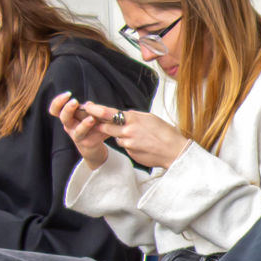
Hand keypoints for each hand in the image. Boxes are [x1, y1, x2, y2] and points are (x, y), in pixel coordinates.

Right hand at [51, 92, 112, 167]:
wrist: (96, 147)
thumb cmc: (92, 127)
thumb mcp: (92, 116)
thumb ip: (91, 109)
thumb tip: (88, 104)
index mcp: (68, 117)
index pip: (56, 109)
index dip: (57, 101)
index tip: (67, 94)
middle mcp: (69, 125)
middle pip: (61, 115)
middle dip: (66, 107)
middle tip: (74, 101)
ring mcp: (75, 133)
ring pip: (70, 125)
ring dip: (78, 118)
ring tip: (88, 114)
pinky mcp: (83, 140)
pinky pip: (82, 133)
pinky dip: (87, 125)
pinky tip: (92, 120)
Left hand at [56, 95, 190, 169]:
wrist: (174, 152)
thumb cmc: (166, 133)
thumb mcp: (150, 118)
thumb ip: (134, 115)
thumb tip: (124, 114)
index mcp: (133, 119)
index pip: (108, 113)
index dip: (95, 110)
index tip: (86, 106)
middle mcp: (127, 131)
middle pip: (106, 127)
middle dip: (103, 125)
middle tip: (103, 122)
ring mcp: (128, 144)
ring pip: (116, 138)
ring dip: (121, 136)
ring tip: (138, 137)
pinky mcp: (130, 153)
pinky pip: (125, 147)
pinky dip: (130, 145)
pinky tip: (142, 145)